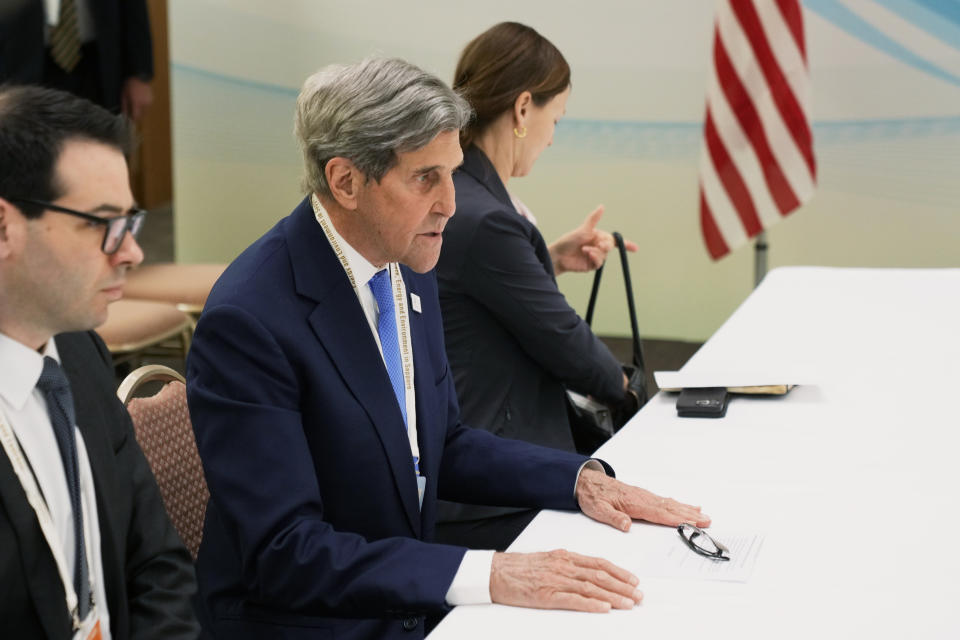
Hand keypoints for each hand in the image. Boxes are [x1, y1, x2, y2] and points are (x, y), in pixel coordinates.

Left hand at [121, 77, 153, 121]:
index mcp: (137, 103)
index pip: (136, 116)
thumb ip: (124, 106)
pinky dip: (144, 106)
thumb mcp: (124, 95)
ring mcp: (149, 102)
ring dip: (141, 110)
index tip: (130, 120)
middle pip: (141, 115)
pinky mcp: (152, 100)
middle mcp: (144, 104)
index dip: (133, 119)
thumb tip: (124, 115)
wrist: (140, 77)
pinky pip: (148, 106)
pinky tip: (140, 100)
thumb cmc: (130, 85)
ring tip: (136, 104)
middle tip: (132, 110)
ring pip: (145, 111)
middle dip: (137, 114)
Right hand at [490, 549, 642, 612]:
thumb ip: (566, 565)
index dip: (619, 572)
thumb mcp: (547, 560)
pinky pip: (574, 600)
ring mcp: (556, 580)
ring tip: (629, 604)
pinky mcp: (547, 595)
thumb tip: (586, 573)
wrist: (495, 572)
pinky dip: (591, 604)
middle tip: (638, 595)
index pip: (598, 563)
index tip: (633, 580)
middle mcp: (564, 566)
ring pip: (591, 588)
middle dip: (622, 586)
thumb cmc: (518, 567)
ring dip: (613, 596)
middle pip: (600, 576)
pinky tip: (604, 608)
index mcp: (565, 557)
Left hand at [548, 205, 637, 275]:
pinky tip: (587, 254)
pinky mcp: (591, 265)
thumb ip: (593, 219)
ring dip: (596, 251)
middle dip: (606, 245)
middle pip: (609, 247)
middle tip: (599, 244)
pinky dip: (594, 257)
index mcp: (598, 237)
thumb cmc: (568, 240)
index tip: (635, 248)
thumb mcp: (583, 229)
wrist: (558, 255)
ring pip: (604, 255)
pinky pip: (598, 262)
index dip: (626, 245)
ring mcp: (595, 256)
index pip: (614, 241)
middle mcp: (598, 247)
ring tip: (585, 249)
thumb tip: (602, 206)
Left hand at [575, 468, 710, 531]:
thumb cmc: (592, 496)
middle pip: (670, 508)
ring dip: (687, 510)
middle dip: (689, 515)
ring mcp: (644, 496)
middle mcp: (642, 498)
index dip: (677, 519)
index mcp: (634, 503)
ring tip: (703, 515)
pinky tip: (687, 506)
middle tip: (707, 521)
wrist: (586, 481)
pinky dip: (678, 504)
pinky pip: (665, 501)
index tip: (692, 523)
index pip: (659, 513)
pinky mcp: (643, 496)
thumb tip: (626, 525)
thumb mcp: (597, 509)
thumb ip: (613, 518)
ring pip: (670, 504)